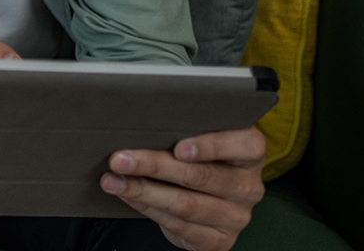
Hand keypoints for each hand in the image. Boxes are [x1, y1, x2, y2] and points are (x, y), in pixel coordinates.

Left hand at [99, 127, 267, 250]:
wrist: (211, 203)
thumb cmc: (201, 160)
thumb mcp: (202, 141)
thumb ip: (184, 132)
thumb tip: (137, 125)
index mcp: (250, 155)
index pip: (244, 146)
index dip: (212, 146)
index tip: (179, 147)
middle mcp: (249, 187)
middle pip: (200, 176)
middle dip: (154, 166)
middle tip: (120, 159)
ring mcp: (236, 217)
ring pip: (184, 205)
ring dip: (142, 191)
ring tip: (112, 180)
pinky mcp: (219, 240)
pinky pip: (177, 225)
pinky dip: (146, 208)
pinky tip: (127, 196)